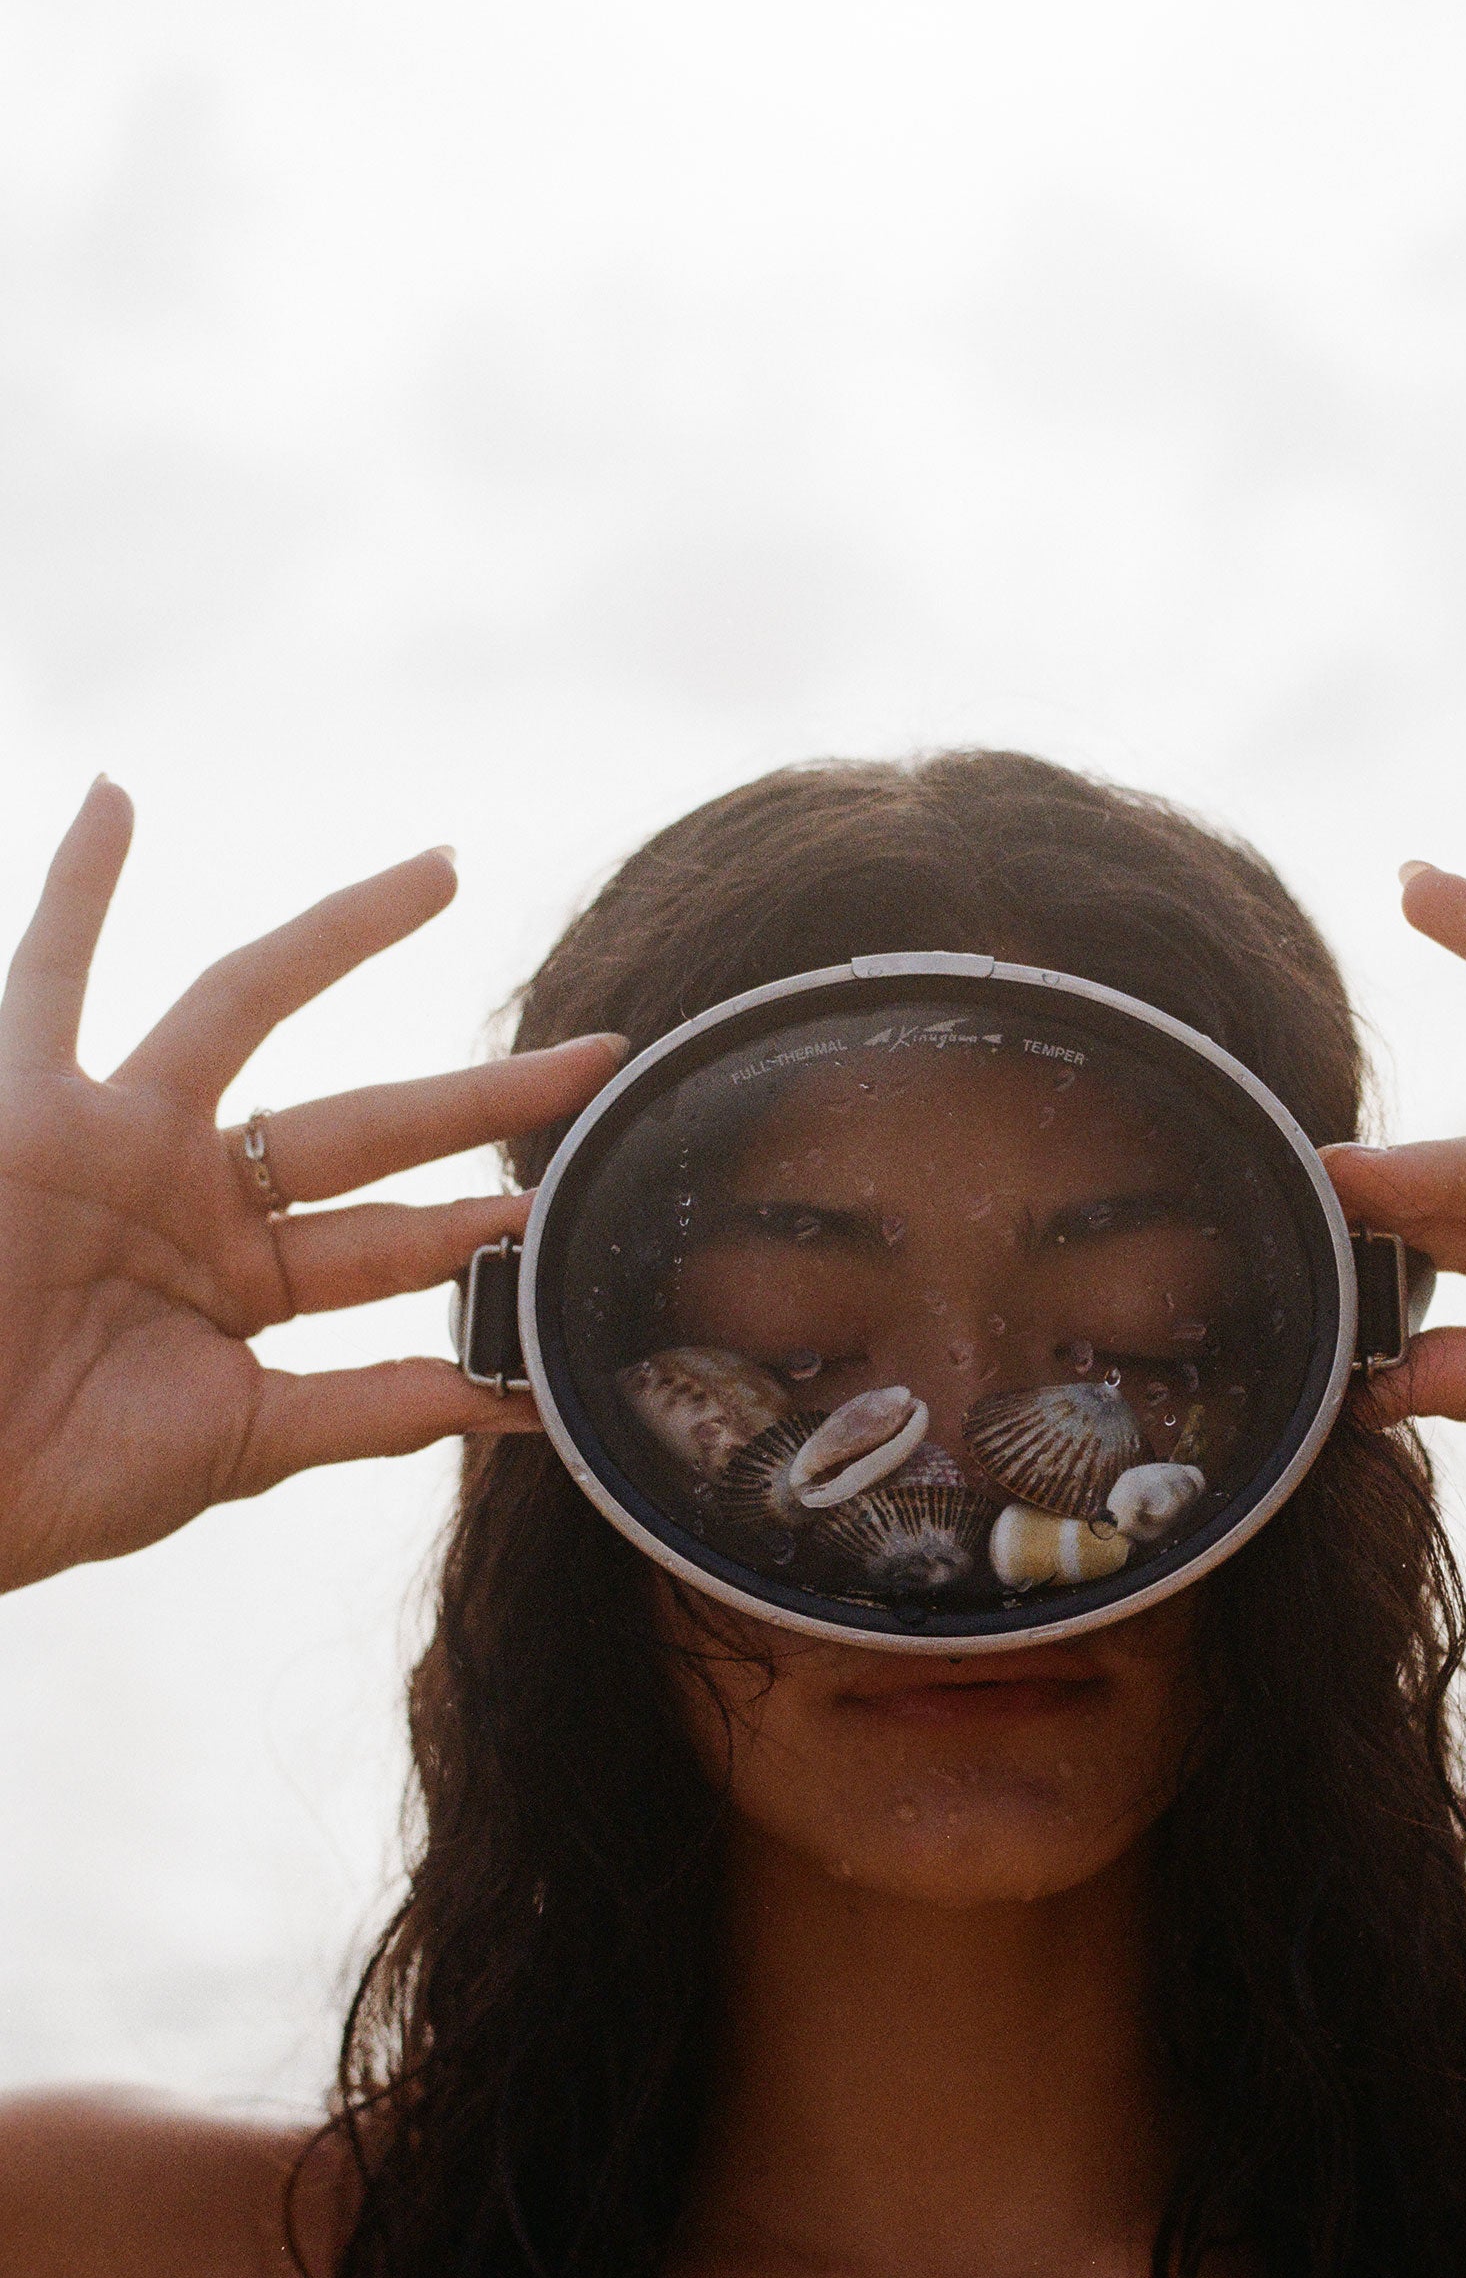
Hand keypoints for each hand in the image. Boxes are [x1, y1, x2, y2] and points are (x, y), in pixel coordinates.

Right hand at [0, 780, 622, 1593]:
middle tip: (596, 1055)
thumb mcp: (242, 1441)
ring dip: (341, 934)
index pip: (398, 1239)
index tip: (581, 1217)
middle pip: (371, 1122)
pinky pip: (47, 978)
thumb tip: (509, 1404)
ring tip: (443, 870)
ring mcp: (118, 1143)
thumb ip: (368, 1409)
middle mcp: (196, 1200)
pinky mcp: (29, 1111)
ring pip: (246, 1006)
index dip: (487, 1229)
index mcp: (247, 1287)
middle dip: (483, 1094)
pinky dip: (74, 888)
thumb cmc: (56, 1477)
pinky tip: (118, 800)